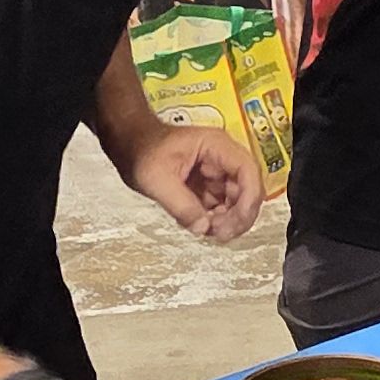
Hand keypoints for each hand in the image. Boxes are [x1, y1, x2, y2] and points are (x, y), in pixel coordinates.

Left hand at [122, 119, 260, 239]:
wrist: (130, 146)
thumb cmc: (142, 151)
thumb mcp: (157, 179)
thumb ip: (181, 205)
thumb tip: (203, 228)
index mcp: (216, 146)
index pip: (247, 171)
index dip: (248, 199)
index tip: (237, 221)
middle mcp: (223, 158)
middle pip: (248, 190)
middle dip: (238, 215)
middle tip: (220, 234)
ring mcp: (218, 173)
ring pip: (238, 202)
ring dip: (228, 221)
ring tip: (206, 230)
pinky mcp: (210, 186)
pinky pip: (223, 207)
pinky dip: (216, 220)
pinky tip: (199, 224)